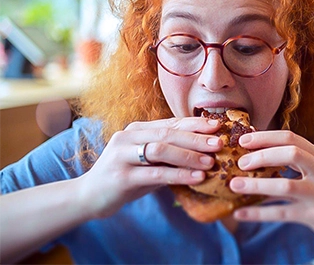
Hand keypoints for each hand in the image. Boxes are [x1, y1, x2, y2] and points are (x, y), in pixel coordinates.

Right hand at [76, 117, 222, 218]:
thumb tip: (206, 152)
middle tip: (219, 144)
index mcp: (136, 130)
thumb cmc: (126, 177)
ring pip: (161, 150)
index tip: (218, 126)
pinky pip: (155, 173)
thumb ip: (170, 155)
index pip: (171, 123)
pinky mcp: (121, 176)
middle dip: (196, 138)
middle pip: (168, 133)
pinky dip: (179, 174)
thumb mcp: (148, 162)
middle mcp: (128, 137)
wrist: (88, 197)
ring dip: (189, 155)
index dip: (195, 124)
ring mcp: (122, 156)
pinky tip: (197, 178)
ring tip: (210, 162)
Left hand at [229, 130, 313, 240]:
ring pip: (286, 186)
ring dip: (257, 184)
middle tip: (240, 163)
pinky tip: (239, 213)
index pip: (291, 138)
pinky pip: (282, 213)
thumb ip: (293, 160)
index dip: (265, 138)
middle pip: (292, 154)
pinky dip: (258, 213)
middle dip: (262, 156)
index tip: (242, 141)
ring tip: (234, 185)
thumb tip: (253, 151)